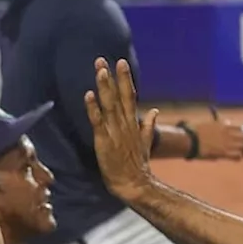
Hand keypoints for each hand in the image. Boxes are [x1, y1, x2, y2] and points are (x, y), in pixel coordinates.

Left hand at [84, 58, 156, 202]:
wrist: (134, 183)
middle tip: (104, 59)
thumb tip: (154, 111)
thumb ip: (148, 126)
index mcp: (133, 122)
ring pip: (109, 105)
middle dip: (113, 77)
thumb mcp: (145, 142)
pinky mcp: (104, 140)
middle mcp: (125, 123)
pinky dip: (93, 108)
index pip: (130, 95)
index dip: (125, 78)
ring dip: (104, 87)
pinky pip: (97, 121)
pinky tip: (88, 95)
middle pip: (119, 95)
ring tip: (99, 71)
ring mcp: (115, 131)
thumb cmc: (137, 164)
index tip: (121, 62)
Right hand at [192, 119, 242, 160]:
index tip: (241, 138)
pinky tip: (237, 158)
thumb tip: (226, 123)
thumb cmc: (195, 132)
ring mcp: (227, 143)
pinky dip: (239, 157)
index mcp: (224, 126)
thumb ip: (219, 125)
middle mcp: (228, 134)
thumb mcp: (208, 124)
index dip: (242, 134)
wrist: (190, 140)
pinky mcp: (224, 153)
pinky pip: (237, 155)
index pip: (240, 130)